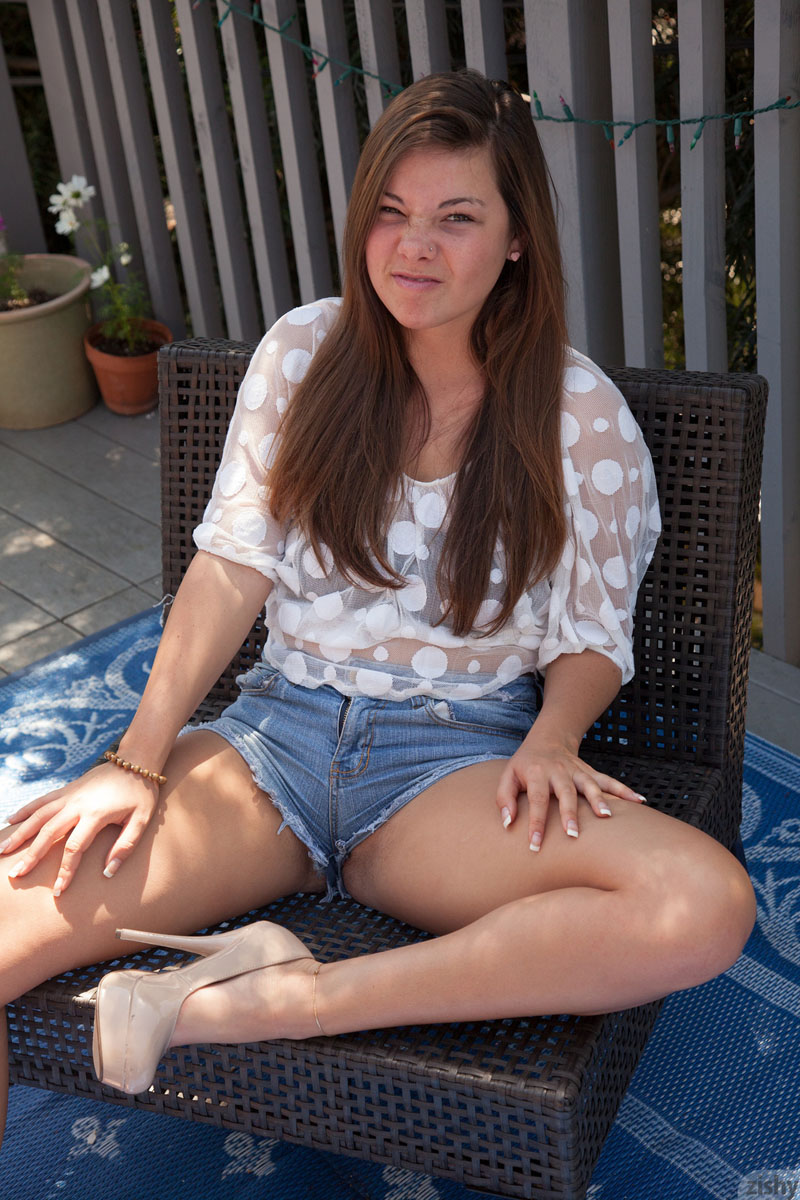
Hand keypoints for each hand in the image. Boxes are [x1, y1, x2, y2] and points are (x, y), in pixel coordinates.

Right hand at [0, 763, 159, 896]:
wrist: (137, 759)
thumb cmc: (141, 793)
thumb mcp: (141, 820)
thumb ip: (125, 846)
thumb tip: (108, 873)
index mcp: (95, 815)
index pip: (74, 849)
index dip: (66, 871)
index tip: (58, 891)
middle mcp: (77, 805)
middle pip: (48, 834)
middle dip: (31, 856)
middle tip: (16, 875)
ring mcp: (69, 795)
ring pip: (38, 816)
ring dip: (20, 834)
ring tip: (2, 851)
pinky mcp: (67, 788)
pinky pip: (42, 800)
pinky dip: (25, 810)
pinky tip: (10, 821)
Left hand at [495, 731, 644, 850]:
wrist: (547, 739)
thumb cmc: (525, 765)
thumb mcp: (508, 777)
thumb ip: (504, 799)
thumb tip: (508, 824)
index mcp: (536, 773)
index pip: (537, 800)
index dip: (536, 823)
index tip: (535, 845)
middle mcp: (558, 771)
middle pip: (565, 792)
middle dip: (570, 813)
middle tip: (573, 834)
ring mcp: (577, 771)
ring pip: (590, 785)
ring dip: (598, 800)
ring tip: (607, 817)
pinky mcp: (589, 772)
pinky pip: (608, 781)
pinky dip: (623, 790)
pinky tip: (639, 801)